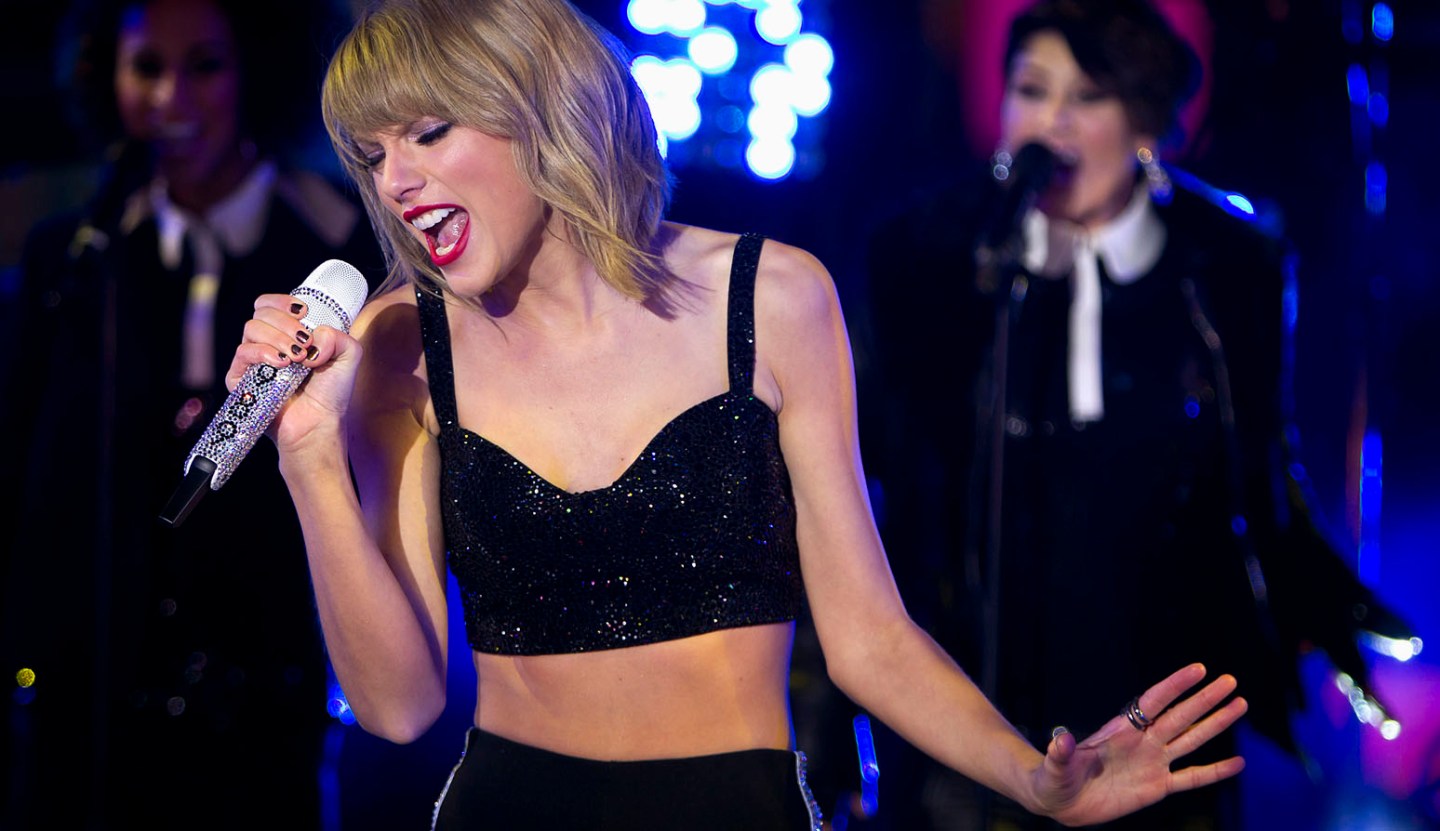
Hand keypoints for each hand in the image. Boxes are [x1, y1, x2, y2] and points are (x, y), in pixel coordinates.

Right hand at [224, 293, 364, 453]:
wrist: (318, 425)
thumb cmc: (331, 394)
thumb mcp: (349, 356)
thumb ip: (340, 335)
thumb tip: (314, 335)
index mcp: (288, 333)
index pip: (271, 304)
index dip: (283, 302)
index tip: (304, 313)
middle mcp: (268, 343)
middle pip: (262, 312)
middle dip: (287, 323)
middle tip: (305, 343)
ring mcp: (253, 360)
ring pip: (252, 328)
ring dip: (278, 337)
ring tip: (297, 358)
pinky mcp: (240, 379)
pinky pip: (242, 352)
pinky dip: (263, 352)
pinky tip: (281, 363)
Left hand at [1031, 663, 1247, 827]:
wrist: (1062, 801)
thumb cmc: (1055, 778)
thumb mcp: (1056, 766)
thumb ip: (1061, 753)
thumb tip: (1061, 738)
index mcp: (1121, 731)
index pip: (1153, 702)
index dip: (1175, 686)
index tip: (1199, 669)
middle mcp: (1142, 742)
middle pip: (1180, 715)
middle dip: (1205, 698)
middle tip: (1230, 680)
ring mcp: (1152, 763)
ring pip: (1191, 740)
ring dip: (1216, 724)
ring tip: (1240, 704)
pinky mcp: (1157, 787)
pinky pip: (1192, 779)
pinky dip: (1215, 772)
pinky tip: (1238, 763)